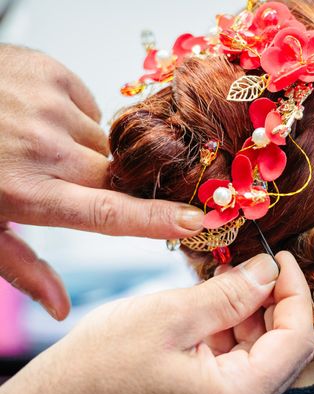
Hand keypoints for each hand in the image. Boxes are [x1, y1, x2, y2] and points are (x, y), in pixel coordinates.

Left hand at [0, 45, 204, 319]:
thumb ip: (22, 268)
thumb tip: (61, 309)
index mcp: (26, 193)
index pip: (110, 213)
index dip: (157, 219)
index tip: (197, 220)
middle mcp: (42, 150)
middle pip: (115, 173)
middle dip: (106, 179)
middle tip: (66, 177)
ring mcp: (48, 105)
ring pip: (103, 140)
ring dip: (84, 147)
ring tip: (38, 141)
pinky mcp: (50, 72)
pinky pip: (89, 105)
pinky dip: (73, 116)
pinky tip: (38, 115)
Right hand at [0, 252, 313, 393]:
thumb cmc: (101, 365)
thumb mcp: (172, 315)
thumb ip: (232, 293)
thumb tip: (270, 270)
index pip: (296, 341)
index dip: (296, 294)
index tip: (282, 258)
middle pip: (284, 349)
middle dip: (275, 301)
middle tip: (256, 263)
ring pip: (261, 353)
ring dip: (253, 312)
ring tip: (230, 277)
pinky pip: (237, 362)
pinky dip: (233, 328)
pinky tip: (215, 301)